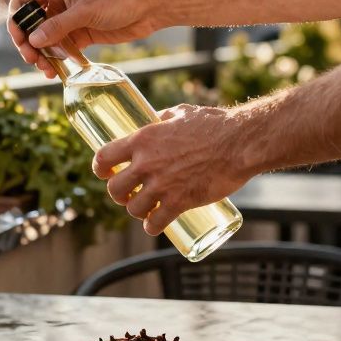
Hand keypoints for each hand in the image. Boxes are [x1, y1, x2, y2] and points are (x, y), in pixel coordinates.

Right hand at [8, 0, 159, 77]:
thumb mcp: (86, 11)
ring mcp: (69, 20)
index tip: (21, 41)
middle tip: (33, 60)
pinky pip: (61, 50)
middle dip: (28, 44)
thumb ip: (59, 26)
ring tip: (45, 70)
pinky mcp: (80, 35)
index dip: (16, 21)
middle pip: (30, 25)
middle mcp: (58, 3)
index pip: (22, 2)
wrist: (149, 7)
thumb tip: (34, 40)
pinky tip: (56, 72)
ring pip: (45, 40)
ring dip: (41, 56)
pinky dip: (57, 61)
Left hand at [92, 105, 253, 234]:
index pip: (104, 157)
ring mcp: (162, 185)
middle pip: (114, 189)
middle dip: (119, 194)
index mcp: (142, 140)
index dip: (100, 168)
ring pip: (133, 209)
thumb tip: (156, 120)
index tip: (105, 173)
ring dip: (137, 211)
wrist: (239, 144)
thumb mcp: (181, 113)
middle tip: (128, 193)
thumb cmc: (214, 124)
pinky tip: (154, 225)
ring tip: (144, 209)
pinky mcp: (179, 203)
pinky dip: (153, 227)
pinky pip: (156, 223)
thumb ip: (163, 119)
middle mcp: (146, 164)